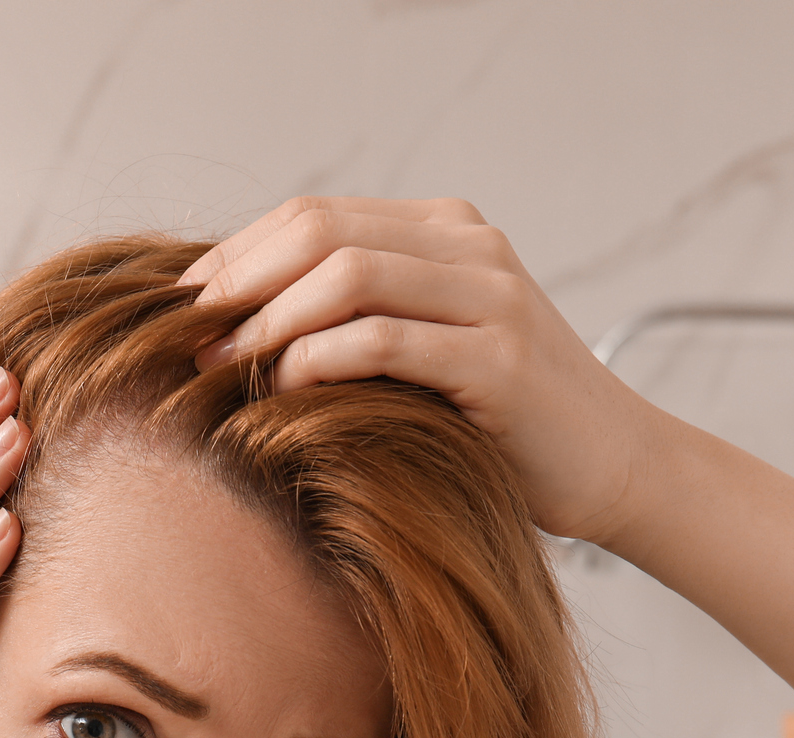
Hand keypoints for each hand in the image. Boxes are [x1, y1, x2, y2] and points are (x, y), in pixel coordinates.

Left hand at [179, 196, 665, 544]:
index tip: (181, 308)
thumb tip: (231, 328)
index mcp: (445, 230)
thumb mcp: (422, 352)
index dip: (236, 255)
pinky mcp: (499, 360)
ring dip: (269, 319)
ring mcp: (491, 297)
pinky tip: (283, 389)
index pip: (314, 215)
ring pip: (348, 274)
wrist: (612, 465)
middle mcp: (470, 247)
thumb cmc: (498, 422)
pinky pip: (386, 340)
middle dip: (239, 282)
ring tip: (223, 365)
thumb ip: (355, 321)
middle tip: (186, 336)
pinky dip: (320, 359)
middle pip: (320, 231)